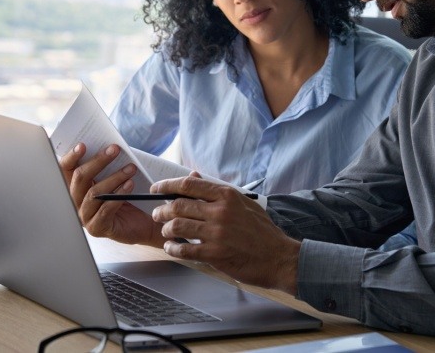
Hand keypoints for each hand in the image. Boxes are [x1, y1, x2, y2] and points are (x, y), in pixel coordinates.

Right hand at [58, 143, 165, 246]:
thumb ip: (108, 166)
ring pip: (94, 193)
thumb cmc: (130, 198)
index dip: (71, 157)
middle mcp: (76, 202)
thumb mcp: (116, 179)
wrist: (144, 224)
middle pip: (80, 178)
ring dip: (114, 177)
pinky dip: (118, 195)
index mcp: (77, 188)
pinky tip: (130, 184)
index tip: (83, 145)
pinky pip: (105, 209)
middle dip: (98, 161)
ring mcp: (84, 217)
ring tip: (131, 168)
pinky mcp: (97, 228)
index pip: (66, 170)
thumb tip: (109, 147)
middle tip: (115, 149)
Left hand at [151, 175, 299, 294]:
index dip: (167, 185)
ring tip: (166, 232)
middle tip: (157, 214)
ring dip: (166, 229)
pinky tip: (172, 248)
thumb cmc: (262, 231)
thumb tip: (194, 177)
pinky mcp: (215, 254)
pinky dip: (173, 248)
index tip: (155, 189)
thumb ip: (217, 192)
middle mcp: (220, 211)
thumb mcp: (243, 204)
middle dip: (162, 210)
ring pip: (177, 226)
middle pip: (178, 205)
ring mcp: (217, 233)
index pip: (188, 185)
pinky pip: (184, 249)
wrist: (278, 257)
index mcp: (227, 196)